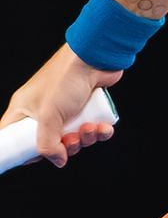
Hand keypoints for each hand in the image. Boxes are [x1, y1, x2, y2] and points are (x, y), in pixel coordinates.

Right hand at [3, 46, 121, 167]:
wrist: (95, 57)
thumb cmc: (65, 80)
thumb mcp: (48, 116)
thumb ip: (48, 144)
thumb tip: (59, 161)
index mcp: (24, 110)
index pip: (14, 137)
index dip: (23, 151)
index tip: (36, 158)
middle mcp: (44, 110)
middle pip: (50, 142)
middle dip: (65, 147)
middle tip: (72, 141)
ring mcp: (67, 108)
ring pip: (74, 137)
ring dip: (85, 139)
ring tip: (89, 129)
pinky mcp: (88, 105)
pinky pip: (93, 128)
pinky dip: (99, 132)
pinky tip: (103, 127)